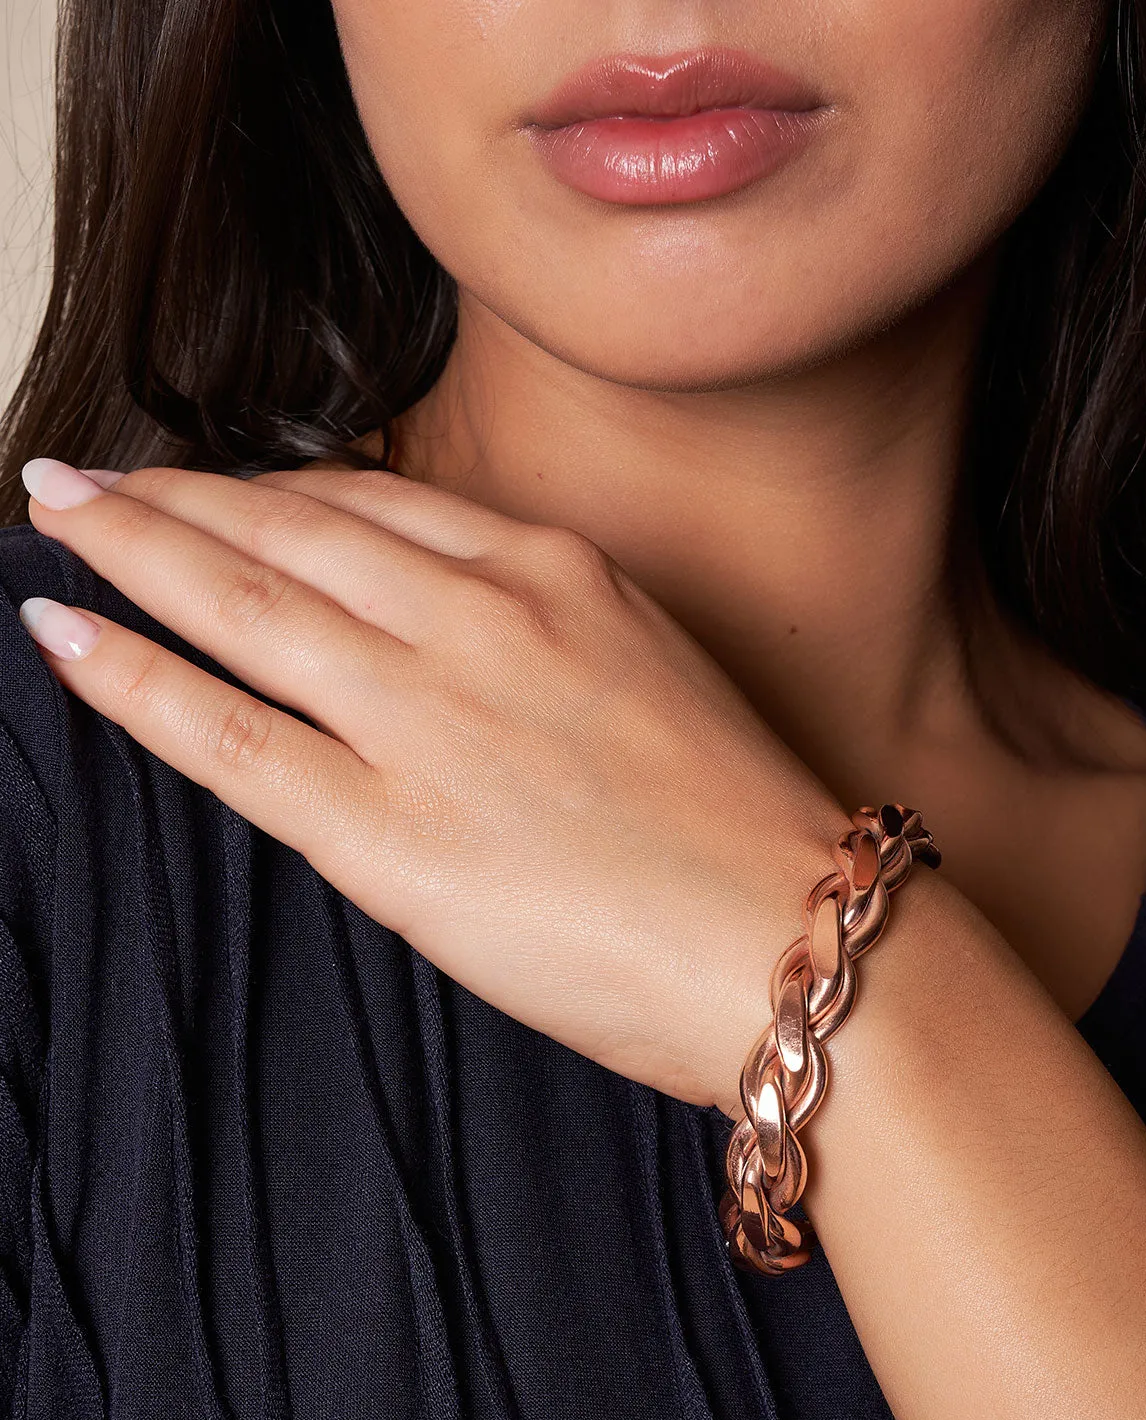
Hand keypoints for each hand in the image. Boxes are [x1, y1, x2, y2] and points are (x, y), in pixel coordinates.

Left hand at [21, 458, 847, 1114]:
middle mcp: (481, 618)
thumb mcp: (651, 674)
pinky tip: (61, 634)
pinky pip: (229, 735)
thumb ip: (539, 639)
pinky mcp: (389, 832)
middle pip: (288, 528)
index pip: (374, 503)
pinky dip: (134, 678)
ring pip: (242, 603)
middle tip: (86, 475)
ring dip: (130, 549)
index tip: (213, 487)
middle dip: (170, 494)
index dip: (270, 488)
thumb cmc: (740, 830)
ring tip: (53, 515)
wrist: (795, 942)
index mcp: (556, 572)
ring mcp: (428, 717)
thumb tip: (435, 644)